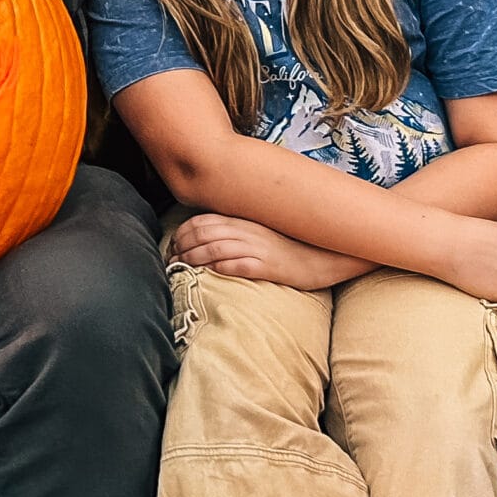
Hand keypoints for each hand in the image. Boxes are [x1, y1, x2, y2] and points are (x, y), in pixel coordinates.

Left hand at [172, 213, 374, 290]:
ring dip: (191, 259)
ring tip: (179, 269)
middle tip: (170, 261)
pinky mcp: (267, 266)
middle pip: (202, 234)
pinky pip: (236, 265)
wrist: (326, 257)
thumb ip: (237, 231)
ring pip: (214, 248)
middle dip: (179, 247)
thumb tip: (209, 238)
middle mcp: (248, 231)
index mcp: (244, 221)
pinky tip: (206, 274)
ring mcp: (257, 248)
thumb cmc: (292, 247)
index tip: (171, 248)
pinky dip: (217, 269)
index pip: (201, 221)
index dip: (180, 234)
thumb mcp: (262, 233)